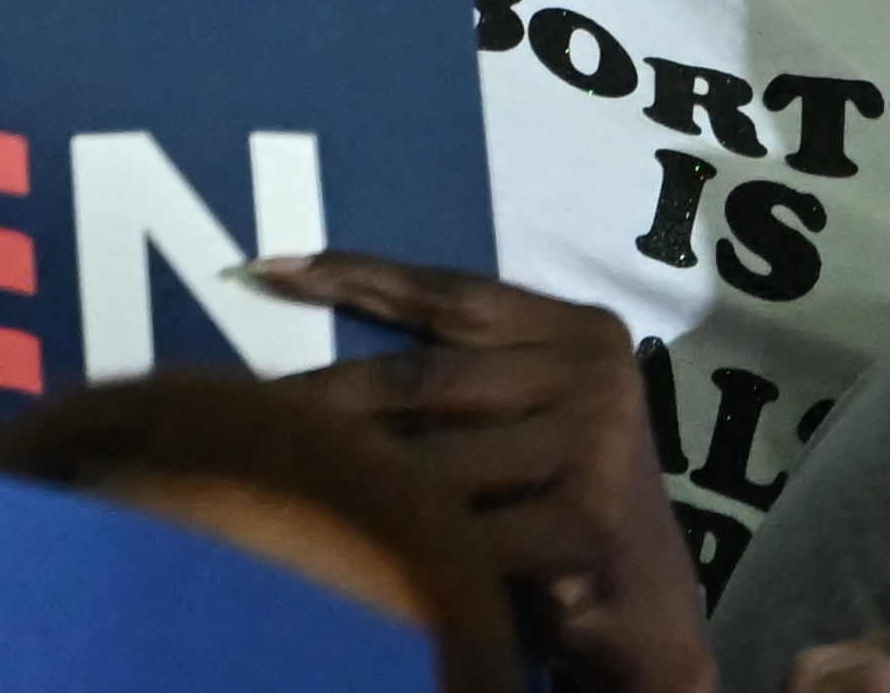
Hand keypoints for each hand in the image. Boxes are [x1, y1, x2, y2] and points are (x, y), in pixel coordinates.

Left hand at [262, 249, 711, 692]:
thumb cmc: (558, 506)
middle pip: (422, 381)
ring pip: (428, 463)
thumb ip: (460, 372)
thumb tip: (313, 314)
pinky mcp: (583, 525)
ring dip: (351, 482)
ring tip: (281, 480)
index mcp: (584, 332)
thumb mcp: (527, 417)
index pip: (448, 293)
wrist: (646, 619)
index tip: (265, 269)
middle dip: (324, 400)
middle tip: (243, 410)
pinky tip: (353, 552)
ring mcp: (597, 450)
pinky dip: (401, 545)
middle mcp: (599, 377)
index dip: (354, 277)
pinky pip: (458, 533)